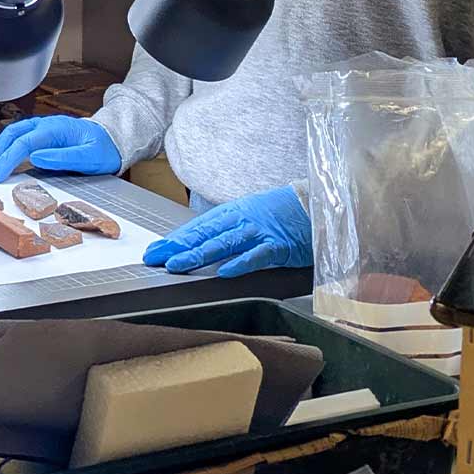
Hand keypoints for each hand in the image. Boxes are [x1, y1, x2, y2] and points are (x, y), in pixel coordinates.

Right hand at [0, 116, 122, 180]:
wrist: (113, 141)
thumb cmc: (103, 150)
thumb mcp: (89, 157)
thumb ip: (64, 157)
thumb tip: (37, 158)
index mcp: (56, 128)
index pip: (24, 142)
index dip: (7, 159)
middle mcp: (46, 125)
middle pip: (12, 134)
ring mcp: (43, 129)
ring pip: (12, 135)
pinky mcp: (42, 136)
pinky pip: (18, 139)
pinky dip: (6, 150)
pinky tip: (1, 162)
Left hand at [143, 186, 311, 277]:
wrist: (318, 202)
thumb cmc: (283, 211)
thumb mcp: (250, 215)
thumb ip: (228, 228)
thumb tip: (201, 243)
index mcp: (234, 212)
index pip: (199, 226)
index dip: (175, 238)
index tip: (155, 250)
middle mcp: (242, 219)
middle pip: (205, 234)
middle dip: (177, 247)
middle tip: (155, 258)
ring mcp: (259, 231)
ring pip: (224, 243)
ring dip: (198, 255)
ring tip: (177, 265)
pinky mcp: (278, 245)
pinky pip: (257, 255)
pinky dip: (240, 263)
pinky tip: (224, 271)